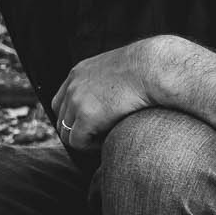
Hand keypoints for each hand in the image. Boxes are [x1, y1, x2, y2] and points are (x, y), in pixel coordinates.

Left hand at [50, 36, 172, 149]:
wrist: (155, 67)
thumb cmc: (147, 69)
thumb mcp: (116, 70)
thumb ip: (104, 84)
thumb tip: (105, 103)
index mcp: (78, 73)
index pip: (60, 102)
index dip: (71, 117)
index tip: (87, 125)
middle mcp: (73, 86)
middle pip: (61, 119)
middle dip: (76, 130)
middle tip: (97, 135)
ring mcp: (77, 101)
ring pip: (67, 133)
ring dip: (84, 139)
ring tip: (104, 138)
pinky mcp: (87, 117)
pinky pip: (78, 142)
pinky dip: (90, 146)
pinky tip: (107, 139)